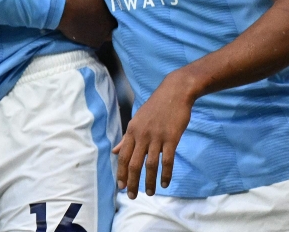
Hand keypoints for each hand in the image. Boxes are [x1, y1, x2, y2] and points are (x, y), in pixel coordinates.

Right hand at [56, 0, 115, 47]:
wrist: (61, 10)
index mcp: (112, 9)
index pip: (120, 10)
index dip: (116, 7)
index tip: (111, 5)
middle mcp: (111, 24)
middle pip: (115, 22)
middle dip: (111, 18)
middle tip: (104, 14)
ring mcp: (102, 35)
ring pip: (108, 33)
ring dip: (104, 28)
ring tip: (98, 23)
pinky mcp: (93, 42)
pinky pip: (98, 40)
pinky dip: (95, 36)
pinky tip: (90, 30)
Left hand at [115, 72, 194, 197]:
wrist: (174, 93)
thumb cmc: (155, 108)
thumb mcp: (137, 120)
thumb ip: (127, 138)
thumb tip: (115, 151)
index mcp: (131, 131)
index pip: (123, 156)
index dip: (120, 172)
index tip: (120, 186)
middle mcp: (141, 135)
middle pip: (133, 163)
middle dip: (131, 181)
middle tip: (131, 195)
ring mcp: (156, 137)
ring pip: (149, 164)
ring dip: (148, 181)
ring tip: (149, 193)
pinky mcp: (171, 138)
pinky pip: (166, 160)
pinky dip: (165, 174)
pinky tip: (164, 183)